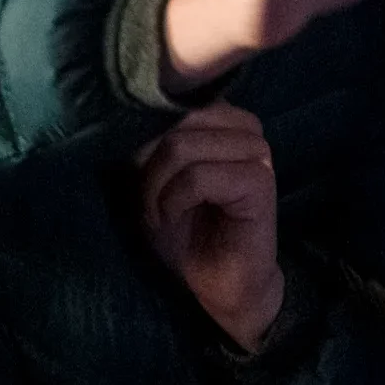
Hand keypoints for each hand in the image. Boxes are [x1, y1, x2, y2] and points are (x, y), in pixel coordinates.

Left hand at [137, 103, 284, 350]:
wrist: (219, 285)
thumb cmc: (185, 231)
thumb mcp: (154, 179)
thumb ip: (149, 143)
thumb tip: (125, 114)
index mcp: (222, 118)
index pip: (172, 100)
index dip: (143, 137)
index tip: (137, 175)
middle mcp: (244, 127)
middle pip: (174, 121)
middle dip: (148, 165)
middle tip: (148, 204)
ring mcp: (256, 152)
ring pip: (182, 146)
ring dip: (157, 187)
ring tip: (159, 214)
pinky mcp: (260, 181)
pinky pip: (198, 177)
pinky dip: (173, 201)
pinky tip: (174, 220)